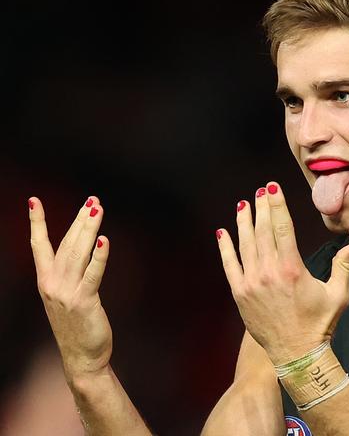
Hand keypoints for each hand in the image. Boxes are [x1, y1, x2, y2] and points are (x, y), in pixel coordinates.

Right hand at [28, 196, 112, 380]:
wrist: (81, 358)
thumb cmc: (77, 325)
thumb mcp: (67, 296)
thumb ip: (72, 274)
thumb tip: (84, 249)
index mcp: (46, 281)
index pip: (39, 246)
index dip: (37, 223)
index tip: (33, 201)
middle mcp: (52, 284)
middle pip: (66, 244)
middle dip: (78, 219)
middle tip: (92, 200)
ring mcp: (66, 293)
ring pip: (78, 253)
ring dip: (88, 228)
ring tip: (97, 208)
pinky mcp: (84, 302)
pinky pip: (93, 274)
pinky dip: (99, 256)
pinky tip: (105, 240)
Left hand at [216, 182, 348, 364]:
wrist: (296, 353)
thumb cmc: (320, 323)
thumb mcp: (338, 294)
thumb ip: (344, 265)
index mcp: (293, 268)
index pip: (283, 227)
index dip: (277, 204)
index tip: (273, 188)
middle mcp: (270, 272)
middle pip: (263, 230)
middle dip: (262, 207)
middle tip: (260, 191)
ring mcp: (252, 282)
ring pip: (245, 244)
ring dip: (244, 222)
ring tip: (243, 204)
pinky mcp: (240, 293)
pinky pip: (229, 264)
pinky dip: (225, 247)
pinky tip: (222, 232)